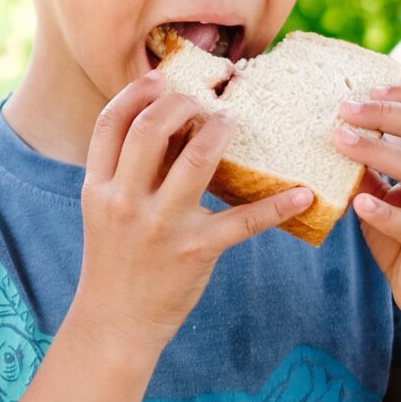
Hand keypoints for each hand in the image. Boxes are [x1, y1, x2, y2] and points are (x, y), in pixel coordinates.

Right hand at [74, 72, 310, 354]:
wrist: (116, 323)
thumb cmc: (115, 260)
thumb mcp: (105, 212)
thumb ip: (128, 171)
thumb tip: (166, 123)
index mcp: (97, 188)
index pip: (110, 123)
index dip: (136, 92)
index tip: (161, 78)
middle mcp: (124, 201)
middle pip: (150, 130)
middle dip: (180, 103)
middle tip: (203, 100)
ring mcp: (160, 226)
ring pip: (195, 161)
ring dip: (219, 132)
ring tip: (232, 120)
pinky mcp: (195, 251)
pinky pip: (242, 221)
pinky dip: (277, 207)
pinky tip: (303, 195)